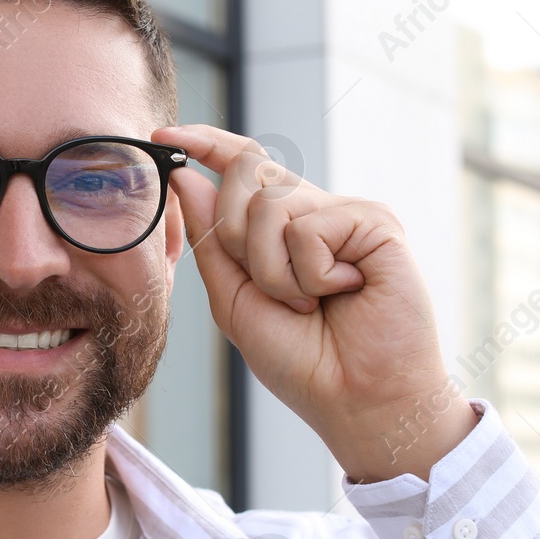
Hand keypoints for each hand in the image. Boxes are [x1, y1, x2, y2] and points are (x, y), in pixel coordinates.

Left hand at [151, 124, 477, 482]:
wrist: (357, 400)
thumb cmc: (303, 361)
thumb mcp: (236, 301)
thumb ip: (212, 240)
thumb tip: (187, 176)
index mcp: (284, 228)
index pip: (243, 167)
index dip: (205, 145)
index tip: (164, 138)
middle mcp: (316, 212)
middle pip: (247, 175)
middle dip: (236, 237)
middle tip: (273, 292)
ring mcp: (346, 214)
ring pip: (271, 205)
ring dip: (275, 271)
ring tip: (310, 304)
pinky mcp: (375, 221)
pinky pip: (308, 227)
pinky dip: (311, 273)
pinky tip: (344, 292)